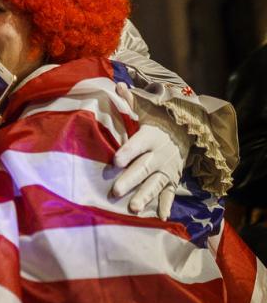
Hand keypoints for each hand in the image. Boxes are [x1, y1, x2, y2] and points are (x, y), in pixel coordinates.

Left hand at [112, 83, 183, 219]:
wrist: (188, 130)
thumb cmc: (158, 119)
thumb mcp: (147, 109)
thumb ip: (130, 101)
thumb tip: (117, 85)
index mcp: (149, 136)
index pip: (136, 145)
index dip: (127, 152)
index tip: (114, 161)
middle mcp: (159, 154)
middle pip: (143, 168)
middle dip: (130, 180)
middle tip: (115, 192)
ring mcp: (167, 168)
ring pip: (155, 184)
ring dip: (145, 196)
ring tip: (133, 209)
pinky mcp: (173, 178)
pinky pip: (170, 193)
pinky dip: (166, 205)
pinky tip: (161, 217)